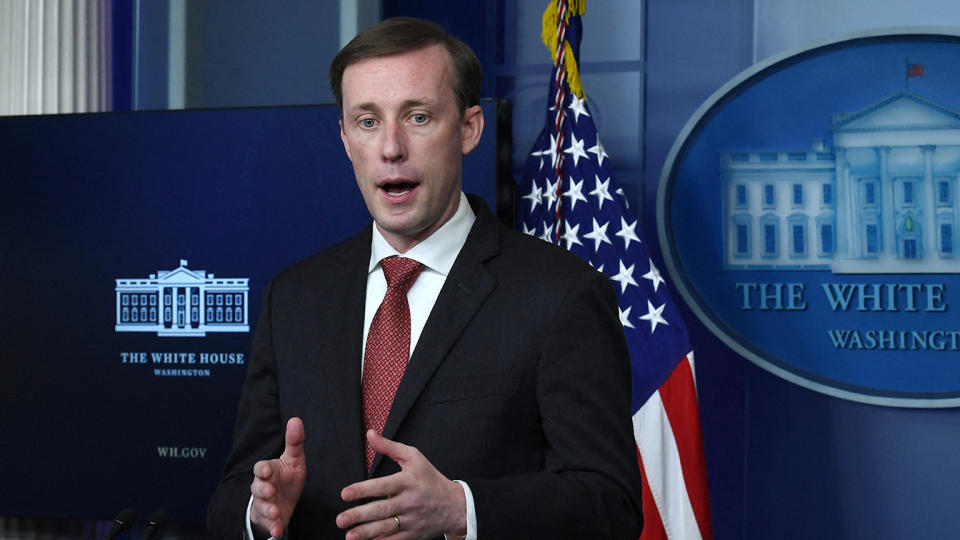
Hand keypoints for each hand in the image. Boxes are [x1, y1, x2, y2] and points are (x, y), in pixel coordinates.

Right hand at [250, 417, 306, 538]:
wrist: (283, 501)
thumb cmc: (287, 477)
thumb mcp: (294, 459)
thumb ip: (294, 442)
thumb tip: (296, 419)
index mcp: (268, 471)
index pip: (260, 468)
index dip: (263, 469)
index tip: (267, 470)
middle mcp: (263, 487)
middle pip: (258, 488)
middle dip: (263, 489)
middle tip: (270, 491)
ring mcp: (265, 504)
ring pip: (262, 506)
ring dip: (268, 509)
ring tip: (275, 512)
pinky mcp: (269, 519)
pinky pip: (269, 523)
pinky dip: (273, 527)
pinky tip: (277, 530)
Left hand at [336, 430, 466, 539]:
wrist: (455, 506)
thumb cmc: (430, 478)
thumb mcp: (414, 457)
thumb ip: (389, 447)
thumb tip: (370, 434)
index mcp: (408, 481)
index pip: (383, 486)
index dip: (363, 490)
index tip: (345, 494)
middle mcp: (410, 501)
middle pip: (381, 509)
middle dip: (359, 515)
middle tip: (340, 519)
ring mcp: (412, 520)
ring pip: (386, 528)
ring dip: (366, 533)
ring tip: (349, 535)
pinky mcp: (413, 535)